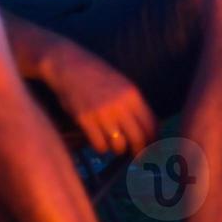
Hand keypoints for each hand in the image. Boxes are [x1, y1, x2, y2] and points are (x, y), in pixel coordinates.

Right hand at [39, 41, 156, 155]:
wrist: (68, 65)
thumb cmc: (96, 74)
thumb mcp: (122, 84)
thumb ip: (134, 104)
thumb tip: (148, 128)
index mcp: (133, 95)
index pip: (151, 125)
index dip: (152, 141)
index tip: (150, 147)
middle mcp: (120, 105)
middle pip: (138, 139)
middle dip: (139, 151)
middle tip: (137, 156)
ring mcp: (102, 113)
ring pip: (119, 145)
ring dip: (119, 150)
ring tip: (115, 146)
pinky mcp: (84, 119)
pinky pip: (100, 145)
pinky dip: (102, 148)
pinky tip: (100, 142)